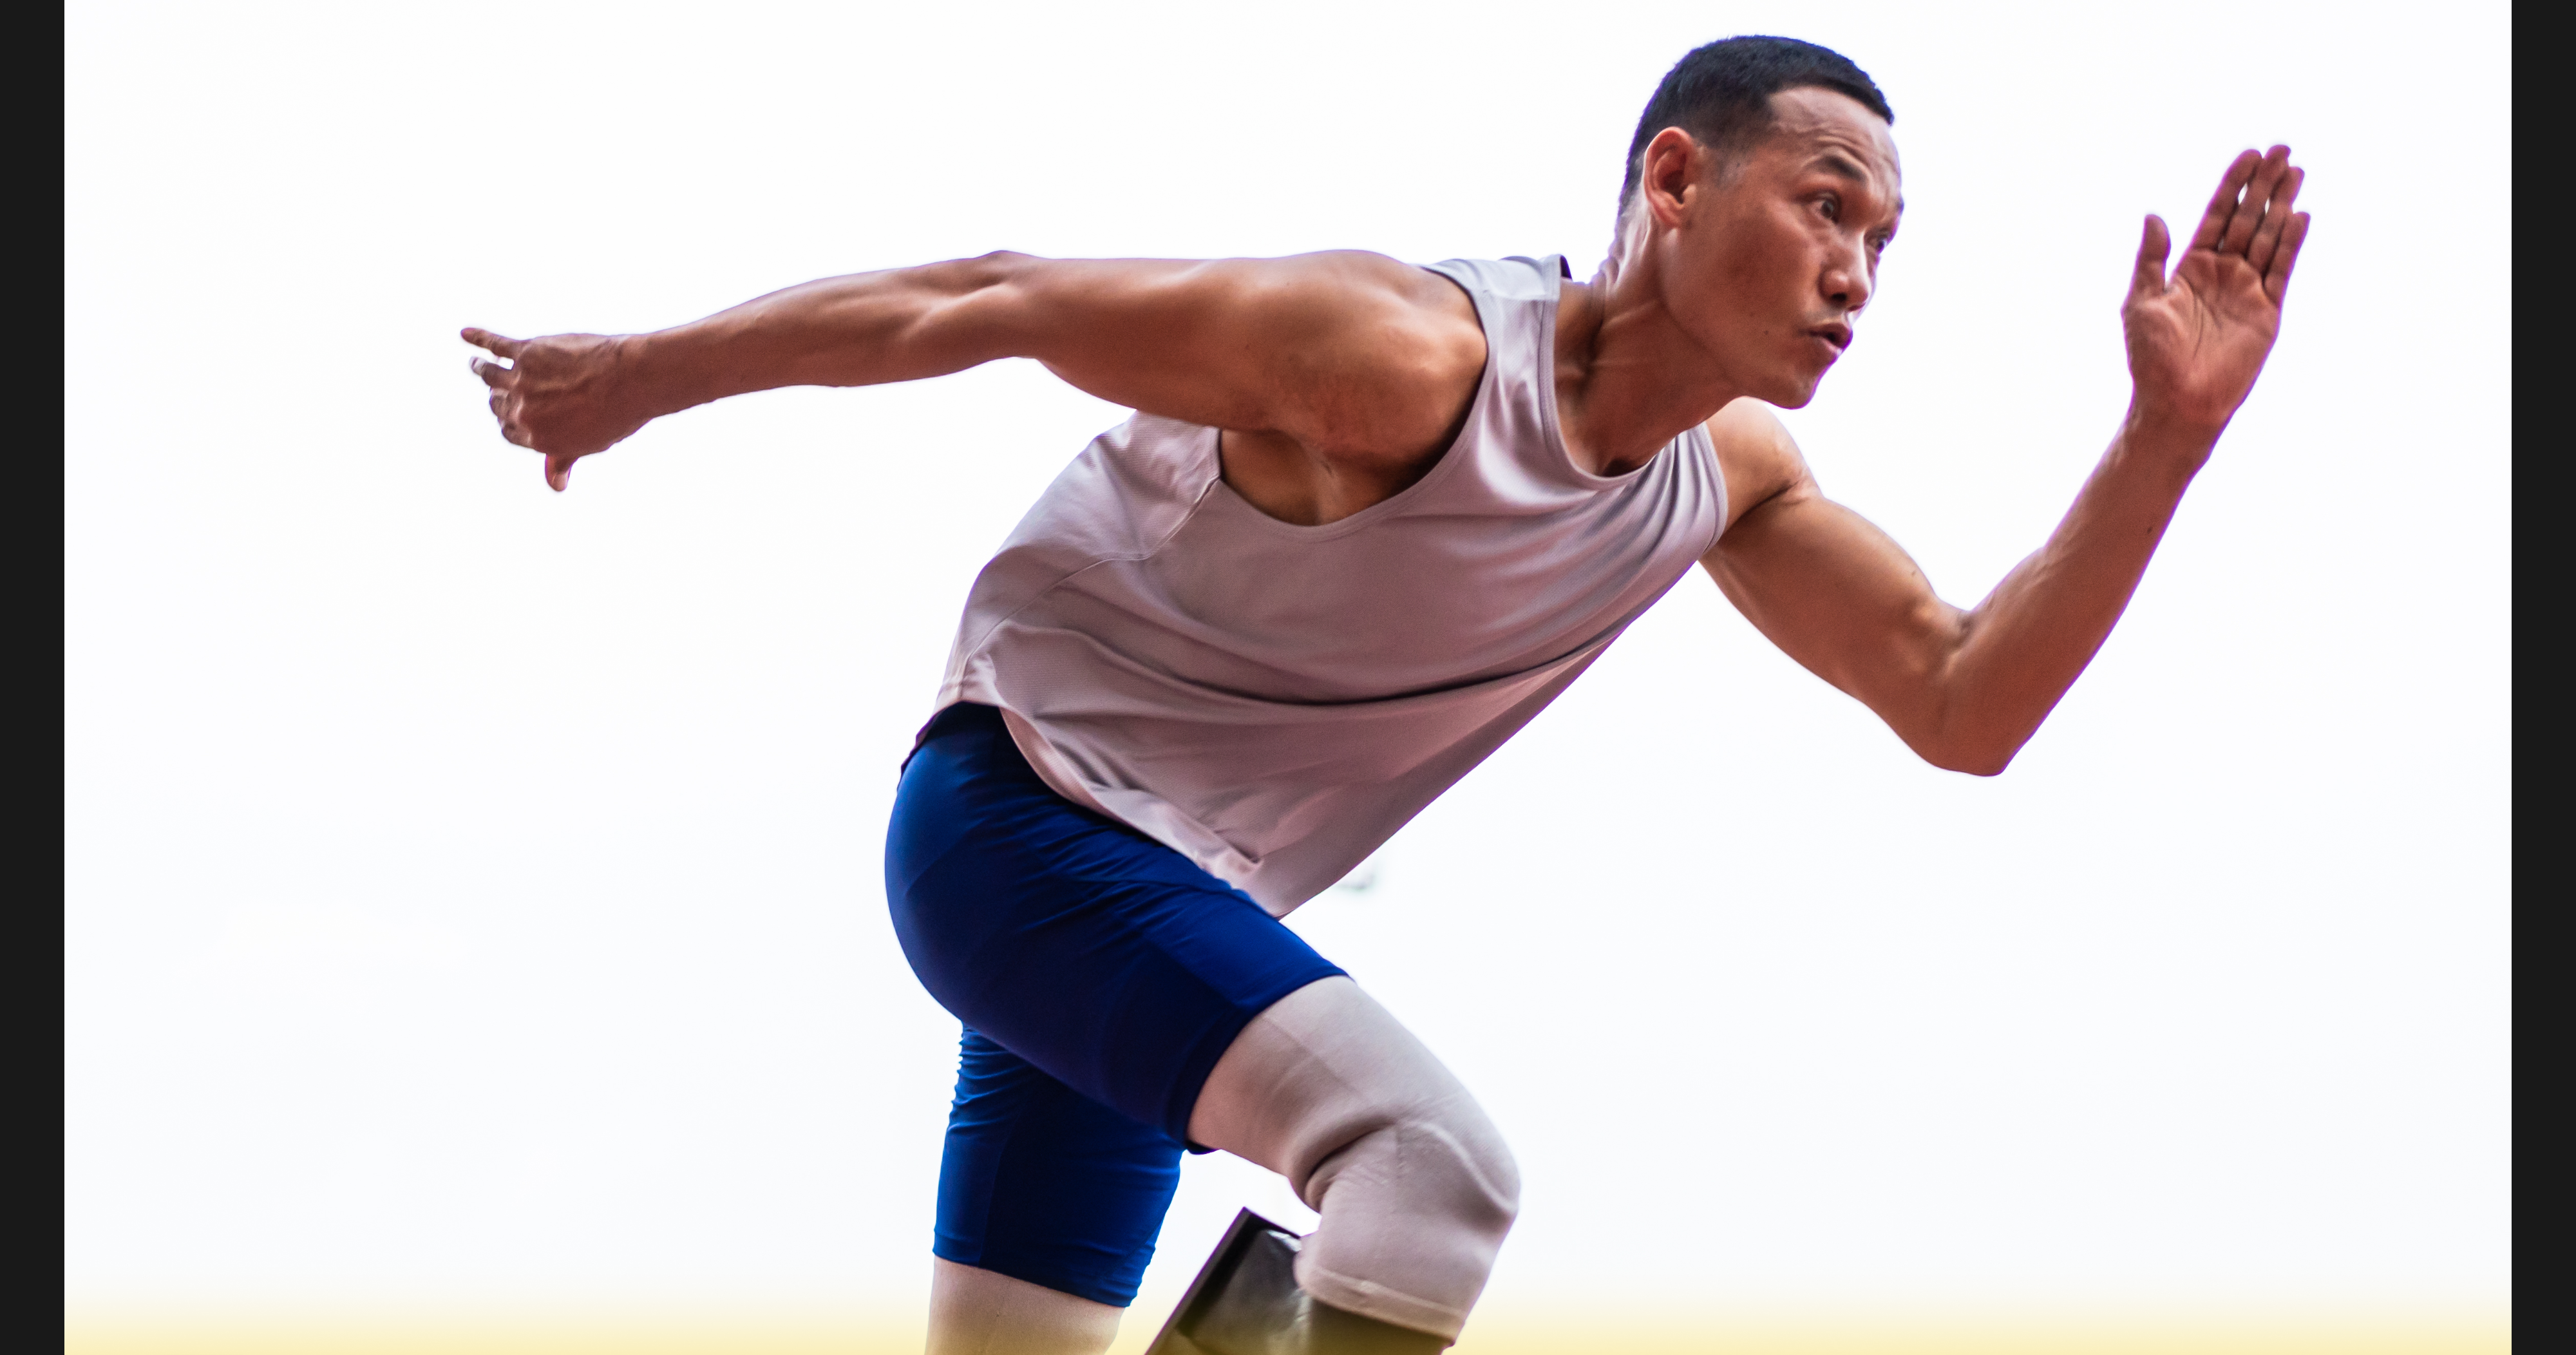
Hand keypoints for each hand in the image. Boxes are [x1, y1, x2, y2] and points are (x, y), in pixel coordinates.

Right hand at [463, 327, 649, 491]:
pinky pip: (495, 344)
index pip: (509, 431)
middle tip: (501, 388)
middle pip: (498, 404)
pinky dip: (478, 338)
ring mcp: (522, 382)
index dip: (510, 421)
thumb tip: (556, 487)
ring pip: (490, 375)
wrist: (632, 381)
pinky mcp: (527, 353)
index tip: (513, 412)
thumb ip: (563, 460)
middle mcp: (523, 412)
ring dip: (481, 368)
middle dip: (499, 398)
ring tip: (477, 363)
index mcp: (536, 438)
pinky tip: (464, 333)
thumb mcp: (588, 443)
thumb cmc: (616, 414)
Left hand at [2122, 146, 2309, 441]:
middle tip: (2282, 150)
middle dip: (2263, 185)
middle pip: (2246, 219)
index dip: (2232, 185)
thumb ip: (2151, 259)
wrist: (2176, 402)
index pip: (2216, 216)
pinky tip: (2300, 216)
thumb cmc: (2151, 358)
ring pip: (2267, 238)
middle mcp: (2222, 274)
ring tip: (2296, 170)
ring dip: (2281, 205)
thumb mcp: (2141, 302)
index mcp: (2190, 268)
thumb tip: (2154, 215)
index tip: (2249, 155)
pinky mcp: (2266, 312)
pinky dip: (2290, 243)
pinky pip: (2281, 271)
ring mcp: (2246, 291)